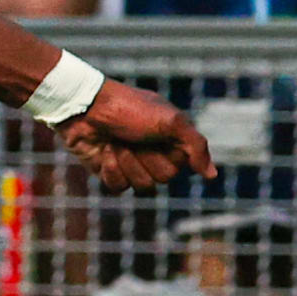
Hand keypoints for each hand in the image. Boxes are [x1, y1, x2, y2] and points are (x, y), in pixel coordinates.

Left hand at [50, 78, 212, 192]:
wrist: (85, 107)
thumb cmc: (128, 109)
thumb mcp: (170, 121)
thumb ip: (196, 146)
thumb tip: (211, 175)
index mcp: (171, 139)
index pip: (181, 165)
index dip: (168, 153)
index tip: (156, 134)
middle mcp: (155, 152)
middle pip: (162, 178)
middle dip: (145, 158)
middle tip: (132, 137)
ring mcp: (132, 163)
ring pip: (142, 186)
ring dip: (127, 163)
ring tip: (116, 142)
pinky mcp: (111, 171)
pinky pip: (119, 188)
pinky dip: (110, 169)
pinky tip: (103, 152)